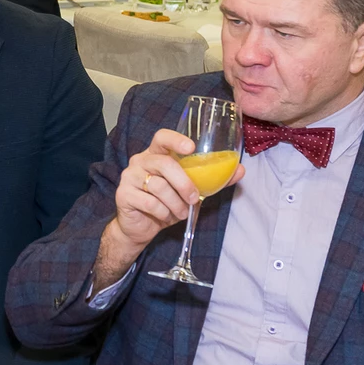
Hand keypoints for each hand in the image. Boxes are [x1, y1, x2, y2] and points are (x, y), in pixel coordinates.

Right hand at [95, 130, 245, 285]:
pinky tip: (165, 216)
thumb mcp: (190, 190)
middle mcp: (140, 161)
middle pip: (163, 164)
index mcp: (156, 155)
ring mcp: (130, 177)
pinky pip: (149, 202)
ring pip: (158, 186)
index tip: (191, 147)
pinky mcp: (123, 194)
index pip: (161, 137)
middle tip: (194, 198)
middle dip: (183, 182)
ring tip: (180, 212)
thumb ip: (211, 179)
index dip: (175, 139)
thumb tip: (240, 169)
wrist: (140, 227)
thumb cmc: (166, 204)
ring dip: (175, 203)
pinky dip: (162, 212)